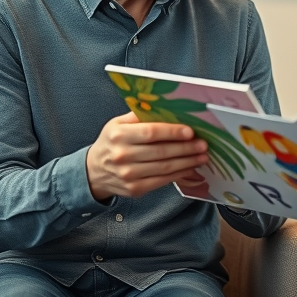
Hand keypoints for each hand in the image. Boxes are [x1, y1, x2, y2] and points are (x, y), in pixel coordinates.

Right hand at [86, 111, 208, 200]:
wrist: (93, 171)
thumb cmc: (111, 143)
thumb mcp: (118, 124)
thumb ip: (140, 115)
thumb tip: (166, 107)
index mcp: (119, 135)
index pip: (151, 132)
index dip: (173, 132)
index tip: (190, 131)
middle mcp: (122, 155)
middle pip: (161, 152)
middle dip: (186, 148)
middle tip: (203, 144)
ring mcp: (128, 175)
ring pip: (165, 168)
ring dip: (187, 162)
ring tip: (202, 156)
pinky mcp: (135, 189)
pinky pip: (162, 181)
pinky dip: (179, 174)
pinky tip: (189, 168)